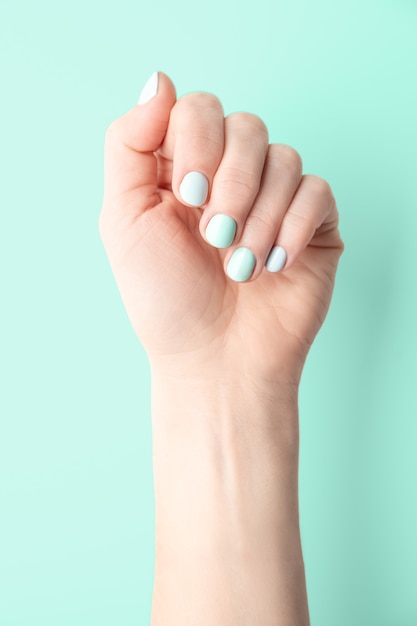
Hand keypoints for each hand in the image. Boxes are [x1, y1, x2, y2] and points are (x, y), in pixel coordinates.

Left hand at [100, 72, 342, 383]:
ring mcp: (274, 199)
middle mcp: (231, 177)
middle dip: (230, 182)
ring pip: (284, 158)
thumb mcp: (124, 219)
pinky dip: (291, 227)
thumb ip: (129, 144)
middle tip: (213, 235)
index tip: (187, 197)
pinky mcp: (312, 224)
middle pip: (246, 125)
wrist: (215, 361)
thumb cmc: (166, 299)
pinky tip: (273, 265)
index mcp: (185, 170)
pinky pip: (317, 191)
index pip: (198, 109)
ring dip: (258, 216)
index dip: (197, 142)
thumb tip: (159, 79)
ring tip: (240, 265)